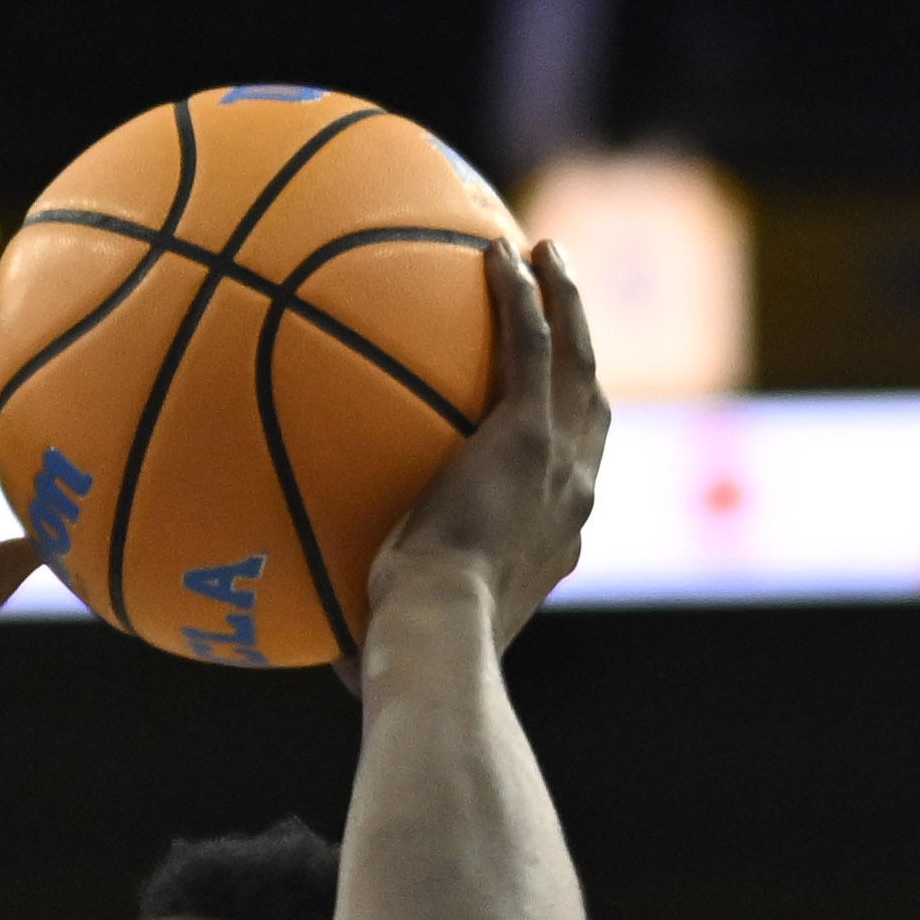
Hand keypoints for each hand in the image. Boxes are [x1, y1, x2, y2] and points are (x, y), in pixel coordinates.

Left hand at [348, 240, 606, 687]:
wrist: (438, 632)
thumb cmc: (414, 652)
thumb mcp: (407, 641)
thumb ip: (382, 637)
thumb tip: (329, 667)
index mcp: (558, 538)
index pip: (575, 474)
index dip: (571, 434)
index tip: (550, 409)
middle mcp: (575, 493)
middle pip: (591, 401)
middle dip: (582, 345)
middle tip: (564, 301)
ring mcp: (559, 459)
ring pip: (577, 358)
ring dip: (567, 299)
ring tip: (546, 255)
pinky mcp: (527, 433)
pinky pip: (532, 343)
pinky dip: (522, 295)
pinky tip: (497, 253)